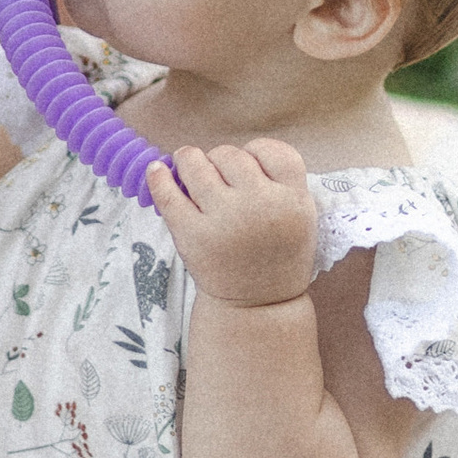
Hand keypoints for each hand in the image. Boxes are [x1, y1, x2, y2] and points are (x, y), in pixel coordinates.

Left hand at [146, 133, 318, 309]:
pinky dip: (158, 177)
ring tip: (188, 165)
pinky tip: (156, 170)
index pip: (272, 151)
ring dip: (189, 160)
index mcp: (295, 200)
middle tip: (218, 178)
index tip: (248, 165)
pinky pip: (167, 193)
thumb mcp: (301, 218)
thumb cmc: (276, 255)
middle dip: (221, 161)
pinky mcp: (193, 235)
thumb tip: (222, 152)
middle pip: (231, 155)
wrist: (259, 306)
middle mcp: (261, 205)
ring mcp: (225, 219)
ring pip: (197, 163)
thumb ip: (279, 183)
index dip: (256, 153)